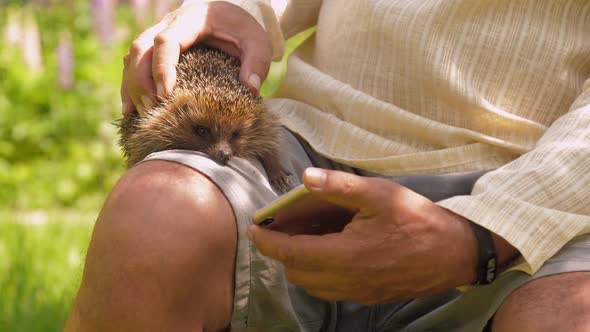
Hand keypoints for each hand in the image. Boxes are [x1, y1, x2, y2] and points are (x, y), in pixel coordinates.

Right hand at [121, 1, 272, 115]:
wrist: (232, 16)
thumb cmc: (244, 31)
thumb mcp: (258, 43)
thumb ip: (257, 63)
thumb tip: (251, 89)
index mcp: (191, 19)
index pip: (166, 41)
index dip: (162, 68)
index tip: (166, 95)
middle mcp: (168, 24)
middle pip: (141, 49)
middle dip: (142, 81)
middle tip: (154, 109)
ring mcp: (157, 35)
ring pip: (132, 58)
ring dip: (133, 87)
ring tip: (143, 115)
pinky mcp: (154, 50)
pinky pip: (133, 65)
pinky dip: (130, 88)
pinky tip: (130, 111)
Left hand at [248, 168, 480, 304]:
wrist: (456, 252)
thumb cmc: (418, 220)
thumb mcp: (379, 194)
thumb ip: (339, 187)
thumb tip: (305, 178)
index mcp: (345, 255)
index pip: (291, 252)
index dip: (268, 241)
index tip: (253, 230)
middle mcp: (347, 280)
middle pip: (297, 272)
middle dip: (281, 252)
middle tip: (280, 228)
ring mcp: (358, 292)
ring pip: (312, 285)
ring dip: (299, 264)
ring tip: (305, 236)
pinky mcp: (369, 296)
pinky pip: (330, 290)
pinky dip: (318, 273)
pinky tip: (329, 250)